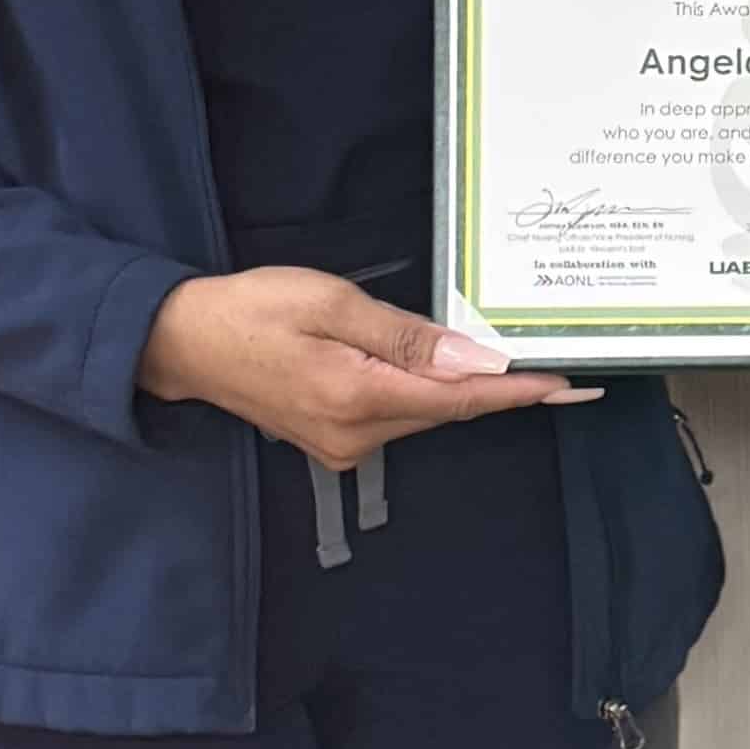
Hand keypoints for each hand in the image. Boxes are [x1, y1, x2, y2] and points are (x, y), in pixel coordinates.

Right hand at [138, 269, 601, 466]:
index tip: (568, 388)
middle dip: (500, 390)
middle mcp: (355, 435)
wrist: (181, 343)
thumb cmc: (251, 309)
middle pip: (447, 410)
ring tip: (515, 372)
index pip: (459, 398)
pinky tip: (444, 375)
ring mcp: (342, 446)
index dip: (517, 392)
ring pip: (424, 415)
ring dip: (463, 392)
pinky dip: (427, 397)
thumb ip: (406, 335)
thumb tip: (474, 358)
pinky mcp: (331, 442)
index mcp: (358, 396)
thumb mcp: (331, 302)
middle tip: (560, 374)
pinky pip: (397, 418)